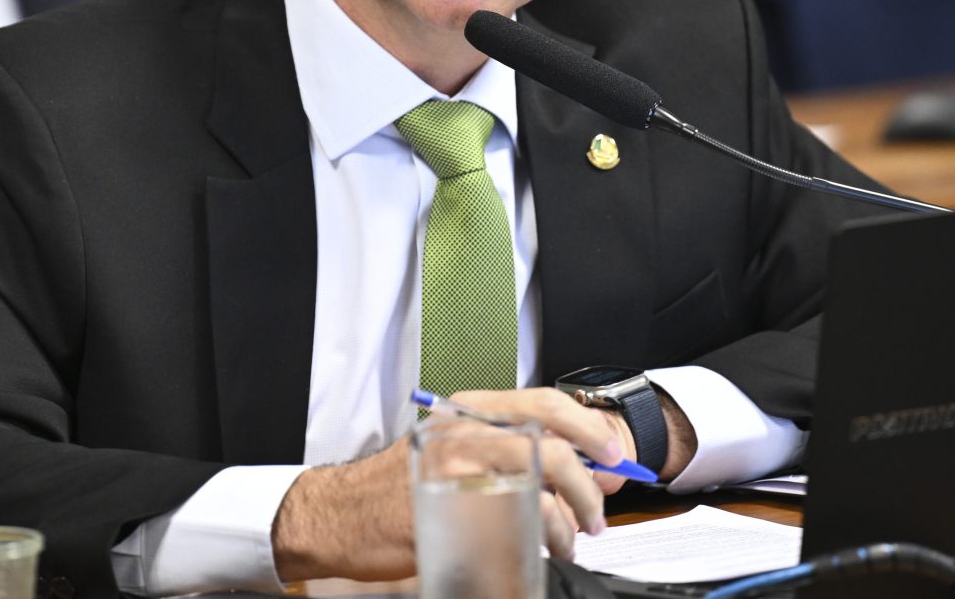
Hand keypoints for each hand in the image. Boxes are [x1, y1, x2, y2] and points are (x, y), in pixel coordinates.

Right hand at [270, 388, 622, 581]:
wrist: (339, 512)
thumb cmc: (398, 483)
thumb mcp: (453, 448)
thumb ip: (506, 448)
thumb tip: (577, 467)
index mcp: (470, 409)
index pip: (545, 403)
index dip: (589, 428)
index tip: (614, 455)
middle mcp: (465, 432)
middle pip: (551, 449)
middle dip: (588, 487)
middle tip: (597, 513)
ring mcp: (455, 471)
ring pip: (538, 490)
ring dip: (567, 523)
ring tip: (571, 541)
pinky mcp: (446, 510)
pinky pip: (511, 525)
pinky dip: (539, 541)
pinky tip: (541, 551)